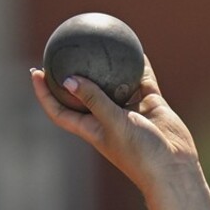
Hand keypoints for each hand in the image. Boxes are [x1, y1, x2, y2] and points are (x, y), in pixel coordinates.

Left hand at [29, 58, 199, 194]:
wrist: (174, 167)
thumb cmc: (140, 153)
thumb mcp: (113, 124)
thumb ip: (94, 100)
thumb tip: (68, 79)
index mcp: (91, 128)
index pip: (60, 111)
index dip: (45, 94)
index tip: (35, 72)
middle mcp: (107, 118)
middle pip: (83, 94)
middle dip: (72, 74)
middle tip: (63, 50)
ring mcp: (129, 110)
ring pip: (114, 83)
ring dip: (107, 66)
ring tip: (98, 42)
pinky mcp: (150, 104)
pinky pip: (142, 79)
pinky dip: (139, 65)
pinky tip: (136, 47)